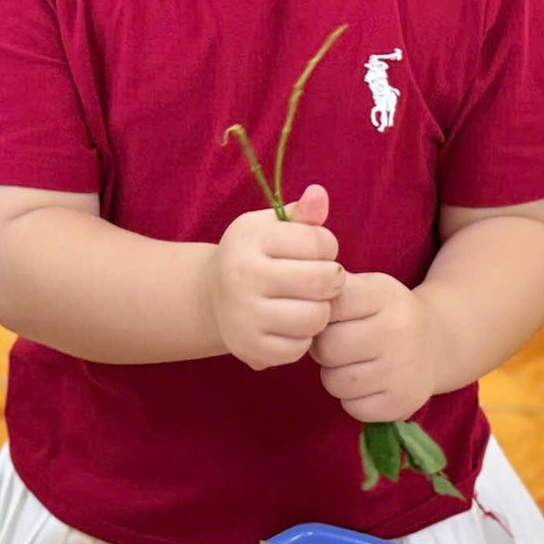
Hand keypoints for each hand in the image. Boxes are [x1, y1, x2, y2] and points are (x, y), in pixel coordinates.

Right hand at [207, 184, 343, 370]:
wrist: (211, 296)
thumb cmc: (255, 255)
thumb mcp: (273, 227)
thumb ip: (302, 214)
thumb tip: (319, 194)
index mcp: (249, 238)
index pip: (319, 242)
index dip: (327, 247)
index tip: (316, 252)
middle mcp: (241, 275)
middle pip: (322, 281)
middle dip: (331, 280)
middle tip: (322, 280)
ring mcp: (242, 315)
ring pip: (315, 318)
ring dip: (320, 311)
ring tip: (308, 302)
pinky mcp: (248, 348)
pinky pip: (299, 348)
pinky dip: (303, 339)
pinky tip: (291, 325)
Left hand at [310, 271, 441, 423]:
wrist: (439, 343)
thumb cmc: (387, 314)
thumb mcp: (369, 289)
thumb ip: (333, 291)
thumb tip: (295, 302)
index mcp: (385, 296)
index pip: (330, 306)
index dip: (322, 315)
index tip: (333, 318)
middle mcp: (397, 331)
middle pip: (327, 348)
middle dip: (324, 349)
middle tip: (338, 346)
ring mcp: (401, 370)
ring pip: (335, 382)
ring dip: (336, 376)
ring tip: (354, 364)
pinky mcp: (400, 402)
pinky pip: (352, 407)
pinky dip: (353, 399)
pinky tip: (368, 384)